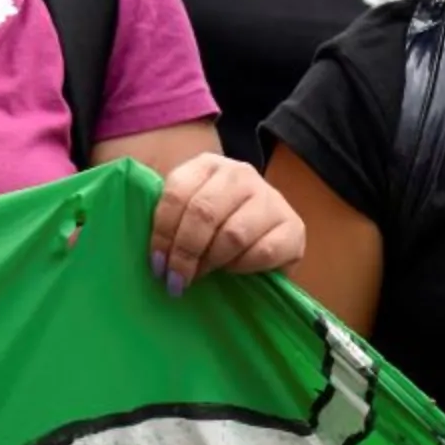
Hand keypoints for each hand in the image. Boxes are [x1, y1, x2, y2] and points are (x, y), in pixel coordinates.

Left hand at [150, 153, 305, 294]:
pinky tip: (234, 270)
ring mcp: (270, 198)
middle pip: (203, 213)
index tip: (156, 264)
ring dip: (212, 262)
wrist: (265, 232)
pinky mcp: (294, 227)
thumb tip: (151, 252)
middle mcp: (241, 174)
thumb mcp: (188, 211)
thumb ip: (169, 218)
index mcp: (207, 165)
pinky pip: (262, 252)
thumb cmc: (216, 224)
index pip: (177, 193)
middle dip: (184, 252)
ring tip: (203, 275)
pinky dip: (242, 267)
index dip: (162, 232)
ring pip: (233, 234)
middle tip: (176, 279)